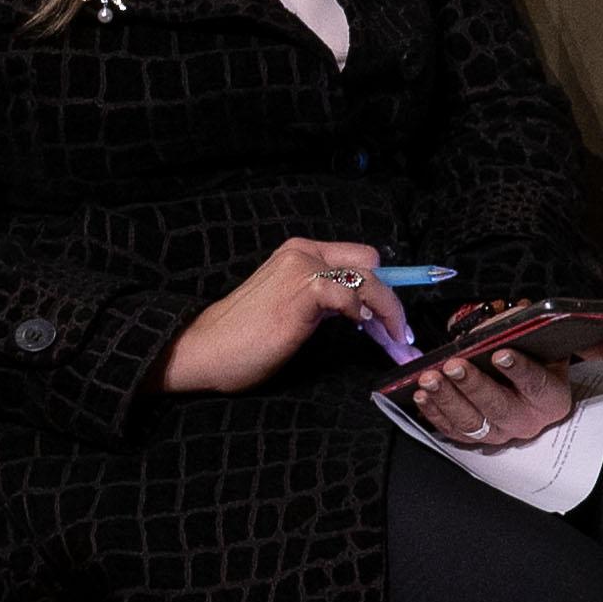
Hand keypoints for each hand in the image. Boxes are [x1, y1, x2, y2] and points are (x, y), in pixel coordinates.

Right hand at [158, 237, 393, 396]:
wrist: (206, 349)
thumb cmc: (242, 338)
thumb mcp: (291, 309)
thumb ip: (321, 301)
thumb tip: (361, 312)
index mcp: (297, 253)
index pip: (357, 258)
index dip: (380, 288)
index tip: (394, 320)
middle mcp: (301, 252)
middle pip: (371, 262)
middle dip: (390, 298)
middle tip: (396, 333)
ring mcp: (302, 268)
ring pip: (369, 279)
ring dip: (389, 312)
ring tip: (394, 341)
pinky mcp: (303, 289)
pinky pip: (352, 295)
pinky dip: (364, 313)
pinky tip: (361, 330)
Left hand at [393, 343, 580, 450]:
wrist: (520, 378)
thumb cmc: (536, 358)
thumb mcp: (557, 345)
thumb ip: (571, 338)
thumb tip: (579, 334)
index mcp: (552, 398)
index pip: (537, 385)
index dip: (520, 370)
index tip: (500, 354)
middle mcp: (527, 421)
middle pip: (499, 407)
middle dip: (474, 386)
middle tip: (454, 365)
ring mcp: (498, 433)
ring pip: (472, 421)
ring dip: (447, 399)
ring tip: (430, 378)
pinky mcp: (474, 437)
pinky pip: (452, 430)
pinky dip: (434, 413)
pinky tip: (421, 395)